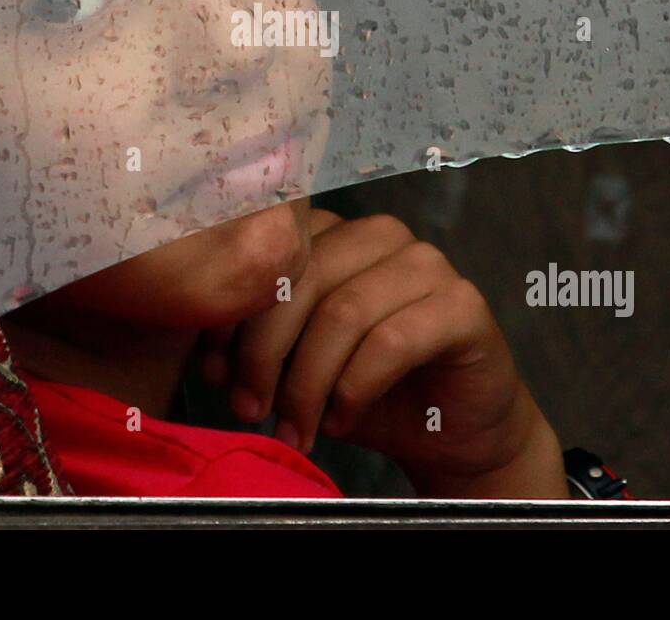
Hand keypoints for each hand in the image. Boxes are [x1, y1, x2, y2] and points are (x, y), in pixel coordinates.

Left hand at [198, 211, 567, 497]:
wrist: (455, 433)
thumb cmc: (369, 392)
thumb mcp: (299, 364)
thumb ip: (259, 346)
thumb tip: (206, 356)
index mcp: (335, 235)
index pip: (270, 254)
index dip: (234, 314)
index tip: (211, 370)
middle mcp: (380, 236)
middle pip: (302, 280)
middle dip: (264, 354)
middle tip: (249, 408)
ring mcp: (426, 264)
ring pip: (343, 313)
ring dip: (308, 382)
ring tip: (295, 427)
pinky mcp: (463, 305)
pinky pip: (390, 342)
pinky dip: (354, 389)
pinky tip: (341, 421)